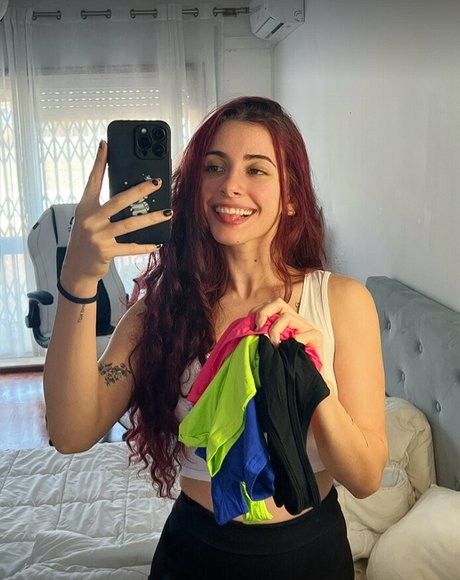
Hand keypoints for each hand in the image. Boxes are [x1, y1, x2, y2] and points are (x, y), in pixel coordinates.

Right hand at [61, 141, 172, 293]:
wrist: (76, 268)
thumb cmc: (86, 240)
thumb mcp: (88, 219)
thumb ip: (102, 207)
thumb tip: (128, 194)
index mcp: (85, 207)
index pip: (93, 180)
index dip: (99, 162)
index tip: (106, 145)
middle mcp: (90, 219)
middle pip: (119, 200)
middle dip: (140, 190)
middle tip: (157, 182)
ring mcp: (98, 235)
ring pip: (130, 224)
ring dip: (151, 218)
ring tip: (167, 213)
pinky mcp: (106, 251)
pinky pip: (131, 247)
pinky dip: (145, 245)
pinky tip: (157, 242)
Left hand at [250, 298, 323, 361]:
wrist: (305, 382)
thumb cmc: (285, 366)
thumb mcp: (269, 349)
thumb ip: (260, 338)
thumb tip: (243, 333)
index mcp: (283, 322)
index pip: (270, 306)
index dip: (258, 312)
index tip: (250, 327)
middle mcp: (295, 321)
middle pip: (278, 303)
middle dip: (264, 313)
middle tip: (258, 329)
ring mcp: (307, 328)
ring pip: (287, 316)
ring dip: (276, 330)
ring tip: (274, 346)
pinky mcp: (317, 337)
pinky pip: (304, 334)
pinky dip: (295, 341)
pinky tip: (290, 351)